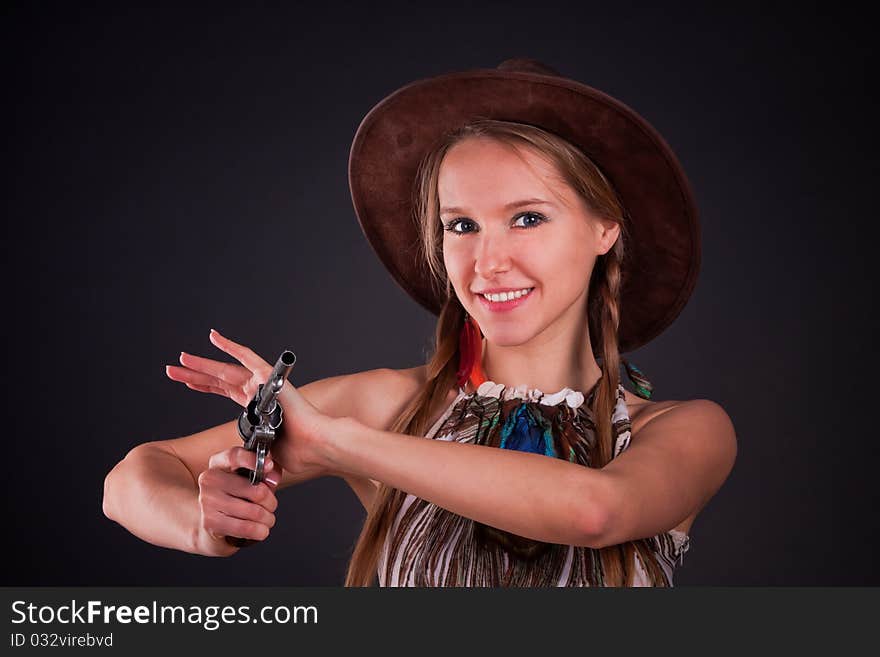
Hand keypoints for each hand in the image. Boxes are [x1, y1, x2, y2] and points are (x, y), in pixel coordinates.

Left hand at [165, 329, 333, 479]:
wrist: (312, 445)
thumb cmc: (296, 452)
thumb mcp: (262, 452)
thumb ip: (250, 451)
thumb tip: (243, 465)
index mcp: (256, 406)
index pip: (225, 391)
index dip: (205, 386)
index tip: (187, 382)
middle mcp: (257, 392)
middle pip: (218, 380)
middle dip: (194, 374)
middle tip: (173, 369)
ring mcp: (262, 383)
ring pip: (225, 369)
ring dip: (201, 365)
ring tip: (181, 360)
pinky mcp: (269, 376)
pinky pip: (246, 357)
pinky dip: (230, 347)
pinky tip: (213, 337)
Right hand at [194, 446, 282, 554]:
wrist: (213, 522)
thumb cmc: (237, 496)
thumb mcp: (252, 478)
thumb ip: (267, 472)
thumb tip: (273, 477)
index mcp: (219, 463)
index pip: (235, 456)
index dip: (253, 460)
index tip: (269, 465)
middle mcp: (210, 479)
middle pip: (256, 491)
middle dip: (271, 502)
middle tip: (271, 506)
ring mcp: (207, 501)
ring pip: (255, 512)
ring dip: (268, 518)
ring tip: (267, 519)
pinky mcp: (210, 522)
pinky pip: (246, 528)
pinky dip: (260, 531)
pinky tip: (261, 530)